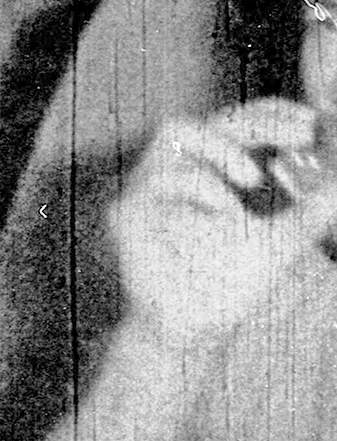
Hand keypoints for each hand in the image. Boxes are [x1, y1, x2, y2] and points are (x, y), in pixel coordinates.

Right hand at [111, 98, 336, 344]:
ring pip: (176, 133)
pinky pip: (158, 178)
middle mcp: (174, 170)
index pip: (234, 124)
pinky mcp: (128, 208)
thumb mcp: (279, 245)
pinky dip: (199, 189)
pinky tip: (223, 214)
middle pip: (208, 120)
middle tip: (299, 135)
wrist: (191, 327)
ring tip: (251, 180)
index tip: (311, 119)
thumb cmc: (227, 283)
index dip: (269, 113)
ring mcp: (147, 186)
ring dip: (220, 149)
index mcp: (204, 171)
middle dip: (255, 123)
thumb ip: (307, 217)